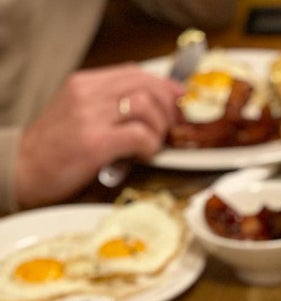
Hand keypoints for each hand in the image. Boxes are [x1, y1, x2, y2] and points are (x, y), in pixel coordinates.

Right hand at [14, 64, 184, 208]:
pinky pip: (140, 136)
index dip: (164, 87)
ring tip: (151, 146)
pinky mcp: (95, 143)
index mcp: (84, 83)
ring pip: (146, 107)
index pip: (135, 72)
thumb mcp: (79, 115)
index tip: (177, 104)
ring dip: (159, 130)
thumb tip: (152, 109)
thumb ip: (109, 107)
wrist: (24, 170)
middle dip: (168, 109)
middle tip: (169, 131)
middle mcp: (88, 93)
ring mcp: (91, 117)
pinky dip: (150, 147)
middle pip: (146, 86)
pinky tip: (142, 157)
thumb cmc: (55, 150)